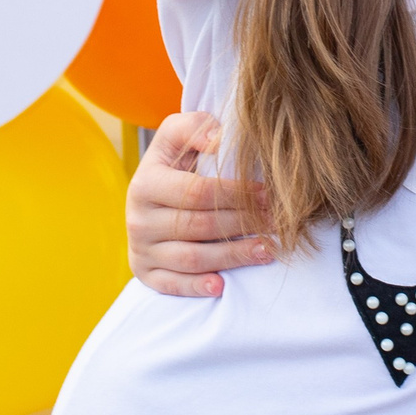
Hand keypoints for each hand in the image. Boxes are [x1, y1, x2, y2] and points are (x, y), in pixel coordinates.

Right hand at [127, 112, 276, 296]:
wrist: (151, 192)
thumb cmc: (176, 161)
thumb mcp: (179, 134)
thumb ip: (196, 127)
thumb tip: (217, 140)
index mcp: (146, 183)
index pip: (198, 192)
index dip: (238, 194)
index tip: (269, 195)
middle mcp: (138, 218)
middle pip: (199, 227)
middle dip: (243, 225)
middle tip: (277, 224)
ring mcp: (140, 248)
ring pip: (191, 258)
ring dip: (232, 257)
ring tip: (267, 250)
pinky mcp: (144, 271)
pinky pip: (170, 284)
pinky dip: (195, 287)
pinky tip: (222, 286)